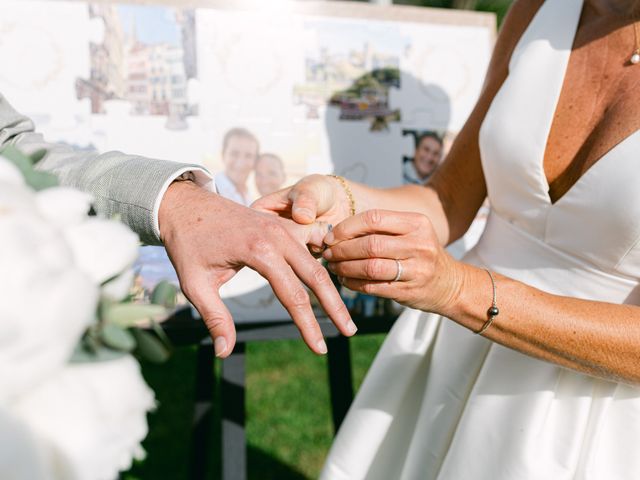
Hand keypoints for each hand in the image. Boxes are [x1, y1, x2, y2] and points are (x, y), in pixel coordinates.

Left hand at [158, 181, 355, 357]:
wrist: (184, 205)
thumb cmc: (188, 244)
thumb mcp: (195, 283)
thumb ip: (215, 317)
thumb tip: (224, 352)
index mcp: (259, 250)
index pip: (293, 295)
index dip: (308, 326)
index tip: (320, 349)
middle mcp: (277, 236)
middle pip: (316, 276)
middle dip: (335, 307)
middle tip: (349, 332)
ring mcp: (282, 228)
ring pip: (316, 261)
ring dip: (332, 288)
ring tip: (343, 315)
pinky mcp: (281, 226)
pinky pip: (309, 246)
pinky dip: (322, 264)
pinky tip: (334, 282)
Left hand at [322, 209, 464, 314]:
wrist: (450, 284)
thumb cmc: (420, 254)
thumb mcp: (411, 233)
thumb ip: (382, 229)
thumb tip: (337, 232)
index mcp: (417, 223)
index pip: (374, 218)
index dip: (347, 228)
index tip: (330, 237)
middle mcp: (419, 244)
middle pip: (370, 244)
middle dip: (342, 250)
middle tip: (327, 254)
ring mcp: (416, 270)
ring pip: (370, 267)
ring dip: (345, 268)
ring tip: (334, 267)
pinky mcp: (409, 291)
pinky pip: (373, 287)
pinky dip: (354, 284)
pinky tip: (345, 281)